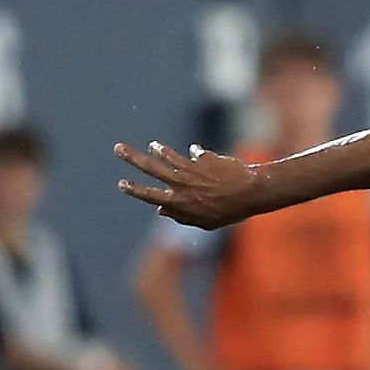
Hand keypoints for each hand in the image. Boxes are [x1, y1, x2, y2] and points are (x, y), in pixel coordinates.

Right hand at [115, 141, 271, 229]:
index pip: (149, 195)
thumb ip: (182, 217)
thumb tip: (160, 210)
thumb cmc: (230, 212)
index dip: (134, 190)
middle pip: (150, 168)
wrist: (251, 193)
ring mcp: (191, 169)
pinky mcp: (203, 158)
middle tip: (117, 148)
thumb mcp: (205, 222)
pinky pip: (193, 153)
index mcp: (179, 202)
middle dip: (132, 158)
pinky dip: (193, 153)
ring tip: (153, 147)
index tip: (122, 183)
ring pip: (167, 156)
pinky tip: (193, 151)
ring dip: (158, 151)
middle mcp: (181, 184)